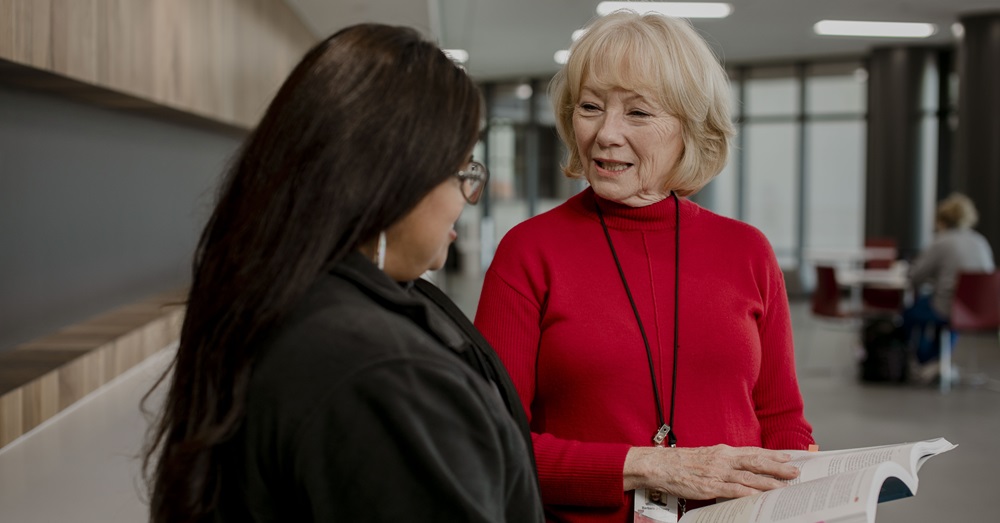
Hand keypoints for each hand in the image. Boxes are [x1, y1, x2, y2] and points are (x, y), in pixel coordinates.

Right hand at [623, 444, 798, 499]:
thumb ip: (722, 462)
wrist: (659, 465)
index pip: (752, 452)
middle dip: (777, 467)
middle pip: (756, 462)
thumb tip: (738, 470)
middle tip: (795, 471)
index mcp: (722, 451)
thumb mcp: (705, 456)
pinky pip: (734, 490)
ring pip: (749, 477)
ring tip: (784, 486)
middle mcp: (723, 460)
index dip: (771, 454)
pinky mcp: (710, 486)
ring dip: (769, 482)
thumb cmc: (679, 463)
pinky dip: (748, 493)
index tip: (787, 456)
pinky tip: (760, 497)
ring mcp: (718, 473)